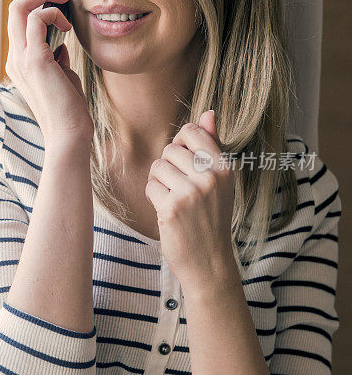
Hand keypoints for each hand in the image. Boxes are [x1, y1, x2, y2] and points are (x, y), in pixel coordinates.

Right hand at [5, 0, 93, 145]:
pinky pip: (36, 20)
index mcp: (19, 61)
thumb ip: (57, 59)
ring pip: (20, 8)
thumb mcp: (62, 78)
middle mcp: (15, 57)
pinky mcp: (34, 61)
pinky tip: (68, 25)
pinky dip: (52, 13)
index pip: (19, 18)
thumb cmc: (70, 110)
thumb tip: (60, 45)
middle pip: (15, 6)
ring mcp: (21, 58)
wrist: (69, 134)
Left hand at [144, 111, 236, 289]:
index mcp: (224, 167)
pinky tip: (167, 211)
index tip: (183, 162)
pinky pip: (150, 186)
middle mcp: (210, 177)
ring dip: (159, 182)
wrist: (209, 262)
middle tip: (178, 188)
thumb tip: (208, 113)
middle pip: (170, 149)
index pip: (191, 131)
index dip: (180, 143)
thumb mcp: (219, 182)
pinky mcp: (172, 207)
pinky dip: (154, 198)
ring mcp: (191, 192)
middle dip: (168, 166)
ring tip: (173, 199)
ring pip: (157, 167)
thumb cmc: (211, 218)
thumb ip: (212, 146)